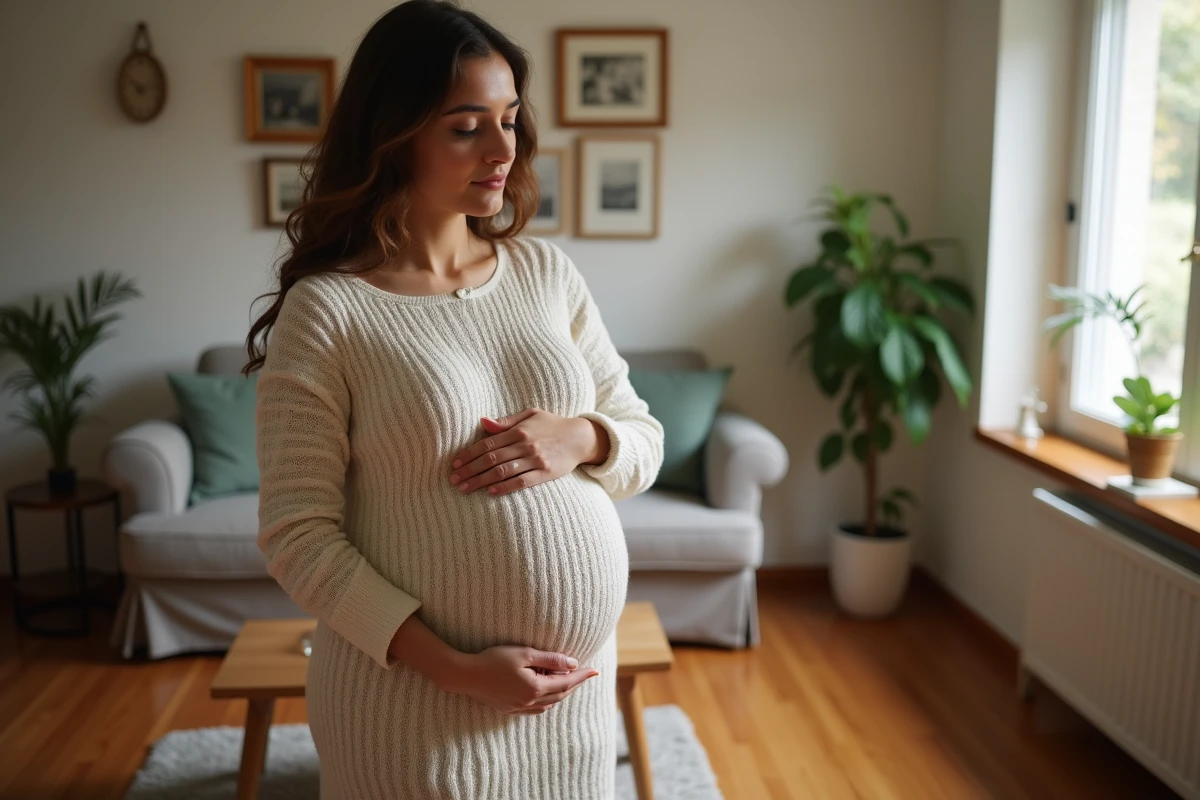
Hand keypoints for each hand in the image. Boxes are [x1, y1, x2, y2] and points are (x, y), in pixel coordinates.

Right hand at [443, 645, 599, 714]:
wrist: (465, 675)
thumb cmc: (493, 659)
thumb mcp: (524, 653)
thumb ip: (550, 660)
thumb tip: (573, 664)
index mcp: (535, 688)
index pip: (566, 683)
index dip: (582, 676)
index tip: (595, 671)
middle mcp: (529, 702)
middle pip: (560, 696)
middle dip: (574, 685)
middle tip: (585, 674)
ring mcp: (518, 708)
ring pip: (548, 704)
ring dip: (561, 694)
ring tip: (568, 682)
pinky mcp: (509, 710)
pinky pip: (536, 710)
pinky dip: (546, 702)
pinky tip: (546, 695)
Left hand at [448, 408, 604, 496]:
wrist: (580, 437)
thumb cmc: (552, 424)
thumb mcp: (530, 415)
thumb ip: (506, 420)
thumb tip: (482, 422)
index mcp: (519, 430)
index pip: (488, 443)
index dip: (469, 454)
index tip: (455, 463)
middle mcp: (525, 445)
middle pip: (491, 459)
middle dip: (470, 470)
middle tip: (454, 479)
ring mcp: (535, 460)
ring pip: (502, 472)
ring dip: (481, 481)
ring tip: (465, 489)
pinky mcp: (545, 473)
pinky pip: (522, 482)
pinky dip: (505, 487)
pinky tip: (491, 492)